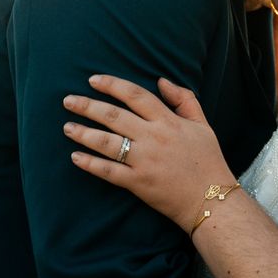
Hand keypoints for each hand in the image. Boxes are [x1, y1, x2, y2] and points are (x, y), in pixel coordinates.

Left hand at [63, 75, 235, 232]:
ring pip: (107, 142)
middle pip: (114, 115)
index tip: (93, 79)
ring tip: (67, 127)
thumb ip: (184, 99)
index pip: (135, 95)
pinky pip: (108, 171)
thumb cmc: (208, 160)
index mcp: (168, 121)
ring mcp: (144, 161)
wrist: (211, 198)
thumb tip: (161, 80)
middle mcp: (154, 138)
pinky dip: (90, 164)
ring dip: (83, 133)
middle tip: (68, 100)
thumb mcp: (202, 124)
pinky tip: (75, 157)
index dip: (112, 84)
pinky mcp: (138, 183)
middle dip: (88, 106)